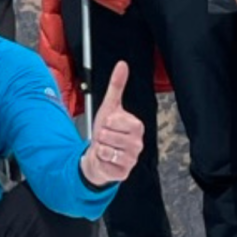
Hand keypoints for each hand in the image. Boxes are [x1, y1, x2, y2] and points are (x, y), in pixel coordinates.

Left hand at [79, 63, 144, 185]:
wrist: (98, 155)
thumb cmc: (106, 131)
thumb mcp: (109, 107)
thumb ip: (116, 86)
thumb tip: (122, 64)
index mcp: (137, 126)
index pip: (114, 120)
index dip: (106, 122)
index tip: (109, 125)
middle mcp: (138, 143)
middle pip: (108, 134)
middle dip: (101, 135)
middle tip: (106, 138)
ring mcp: (132, 159)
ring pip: (105, 148)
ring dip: (99, 147)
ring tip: (105, 148)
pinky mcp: (123, 172)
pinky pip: (104, 162)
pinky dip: (100, 159)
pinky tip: (105, 159)